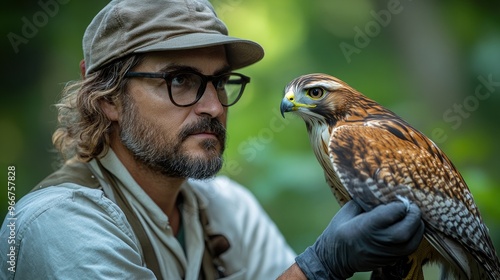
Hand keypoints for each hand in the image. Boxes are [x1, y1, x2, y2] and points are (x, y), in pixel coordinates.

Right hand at [295, 200, 423, 278]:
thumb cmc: (339, 231)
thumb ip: (367, 201)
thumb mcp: (348, 210)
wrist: (335, 258)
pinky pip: (412, 246)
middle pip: (411, 224)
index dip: (400, 201)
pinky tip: (406, 227)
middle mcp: (382, 240)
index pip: (396, 210)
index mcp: (368, 225)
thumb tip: (381, 190)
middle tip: (409, 204)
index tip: (397, 196)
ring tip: (410, 215)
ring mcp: (390, 252)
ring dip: (417, 224)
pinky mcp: (394, 259)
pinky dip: (414, 235)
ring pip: (416, 237)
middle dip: (413, 211)